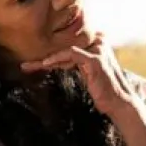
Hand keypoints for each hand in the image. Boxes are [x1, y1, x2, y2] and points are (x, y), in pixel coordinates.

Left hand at [21, 34, 137, 119]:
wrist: (120, 103)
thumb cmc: (104, 90)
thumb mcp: (87, 73)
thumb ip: (76, 63)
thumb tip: (55, 61)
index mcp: (97, 43)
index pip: (69, 45)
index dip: (51, 53)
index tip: (33, 62)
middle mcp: (98, 42)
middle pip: (65, 46)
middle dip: (44, 56)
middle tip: (25, 65)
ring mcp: (98, 49)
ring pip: (65, 49)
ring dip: (45, 59)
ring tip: (29, 66)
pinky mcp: (95, 59)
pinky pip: (71, 53)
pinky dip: (57, 58)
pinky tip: (45, 64)